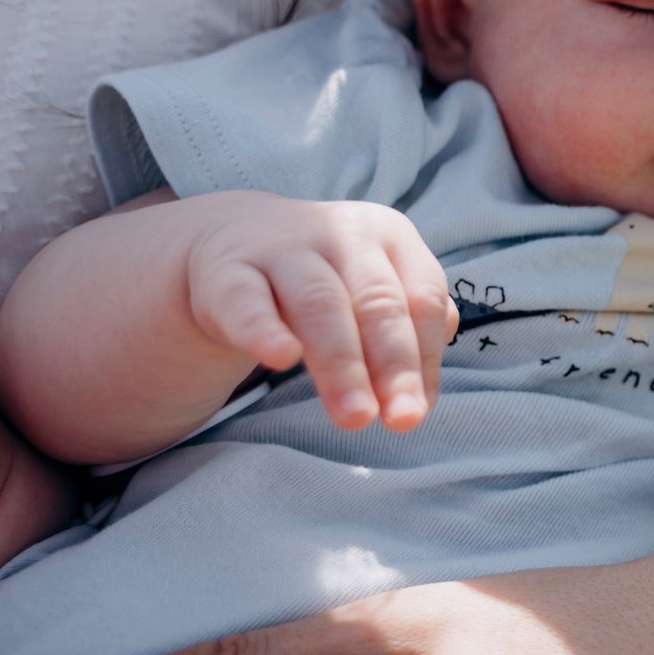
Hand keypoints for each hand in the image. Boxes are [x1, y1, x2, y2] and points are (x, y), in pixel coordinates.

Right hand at [180, 192, 455, 431]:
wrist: (236, 238)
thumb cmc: (326, 276)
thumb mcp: (374, 286)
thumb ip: (410, 324)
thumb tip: (427, 381)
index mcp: (391, 235)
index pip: (422, 298)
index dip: (427, 357)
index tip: (420, 410)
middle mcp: (343, 234)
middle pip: (377, 302)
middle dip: (394, 365)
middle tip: (402, 420)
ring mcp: (283, 248)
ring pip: (319, 304)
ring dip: (342, 364)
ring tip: (356, 416)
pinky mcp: (227, 271)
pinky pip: (245, 301)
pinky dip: (264, 329)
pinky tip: (281, 358)